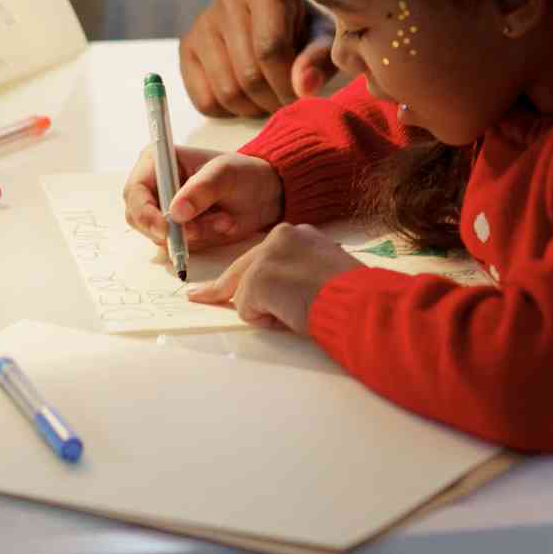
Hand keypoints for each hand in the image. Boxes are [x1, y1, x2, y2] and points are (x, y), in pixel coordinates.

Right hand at [123, 147, 282, 250]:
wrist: (265, 195)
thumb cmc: (243, 174)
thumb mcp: (226, 174)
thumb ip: (202, 190)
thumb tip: (175, 213)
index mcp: (157, 161)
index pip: (134, 192)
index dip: (145, 213)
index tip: (167, 229)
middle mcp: (154, 187)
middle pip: (140, 220)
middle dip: (171, 230)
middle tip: (201, 229)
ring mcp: (164, 211)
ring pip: (160, 236)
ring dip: (195, 234)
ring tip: (224, 220)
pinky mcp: (176, 231)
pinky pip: (177, 246)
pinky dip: (202, 241)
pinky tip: (222, 226)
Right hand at [180, 0, 331, 116]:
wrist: (274, 16)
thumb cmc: (304, 28)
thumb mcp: (323, 38)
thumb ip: (318, 60)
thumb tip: (304, 87)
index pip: (270, 49)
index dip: (287, 84)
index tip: (301, 98)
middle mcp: (228, 1)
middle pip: (248, 74)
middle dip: (273, 100)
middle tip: (286, 103)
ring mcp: (202, 23)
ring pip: (226, 91)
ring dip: (253, 109)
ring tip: (270, 100)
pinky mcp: (186, 47)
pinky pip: (203, 99)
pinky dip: (228, 111)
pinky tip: (247, 98)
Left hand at [187, 222, 359, 331]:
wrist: (357, 300)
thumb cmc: (351, 292)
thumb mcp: (324, 270)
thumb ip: (300, 271)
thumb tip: (286, 290)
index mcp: (297, 234)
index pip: (262, 255)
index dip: (245, 274)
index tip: (222, 282)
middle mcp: (279, 237)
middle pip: (241, 271)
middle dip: (217, 288)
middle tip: (195, 296)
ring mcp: (266, 257)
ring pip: (246, 294)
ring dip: (267, 311)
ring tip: (300, 311)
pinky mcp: (257, 279)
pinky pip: (247, 311)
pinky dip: (267, 320)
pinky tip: (292, 313)